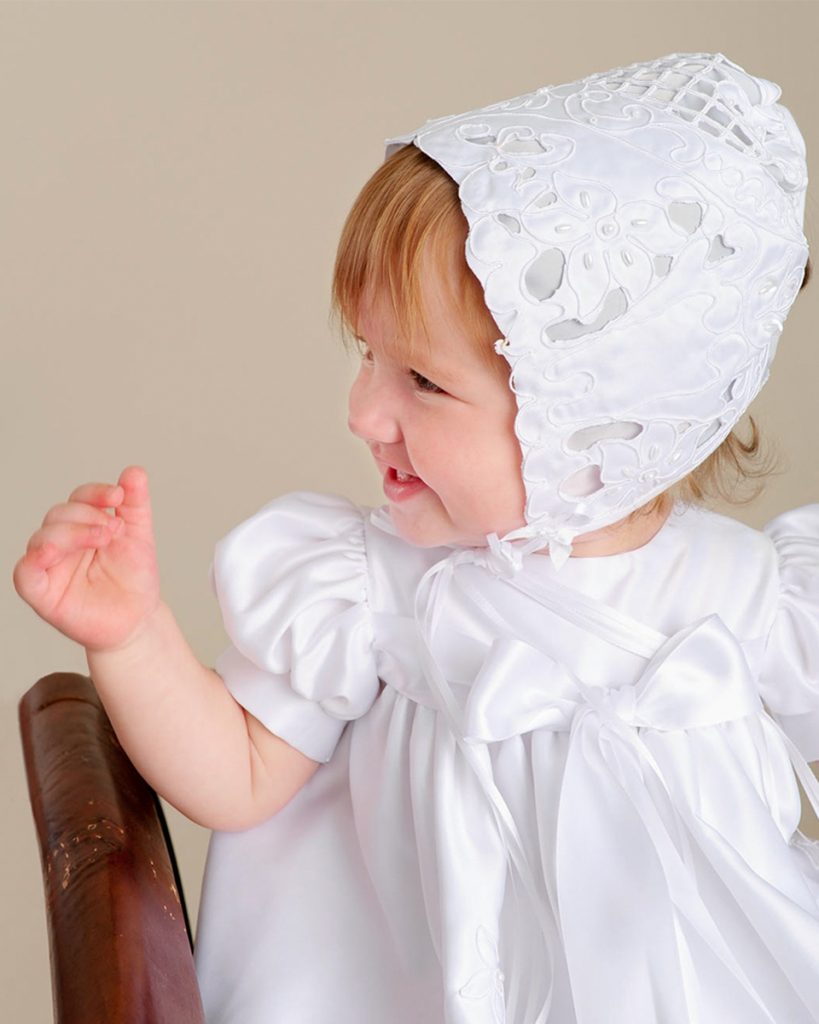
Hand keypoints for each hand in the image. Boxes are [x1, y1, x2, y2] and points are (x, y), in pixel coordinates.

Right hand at [13, 465, 161, 651]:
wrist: (138, 619)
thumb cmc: (133, 578)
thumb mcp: (139, 535)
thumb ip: (135, 503)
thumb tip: (134, 471)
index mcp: (82, 525)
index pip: (79, 498)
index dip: (95, 493)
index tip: (118, 496)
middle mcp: (62, 542)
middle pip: (59, 514)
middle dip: (88, 516)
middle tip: (114, 530)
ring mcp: (49, 566)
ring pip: (42, 537)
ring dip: (72, 532)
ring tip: (103, 539)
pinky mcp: (41, 592)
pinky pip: (25, 572)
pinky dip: (35, 559)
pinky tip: (53, 553)